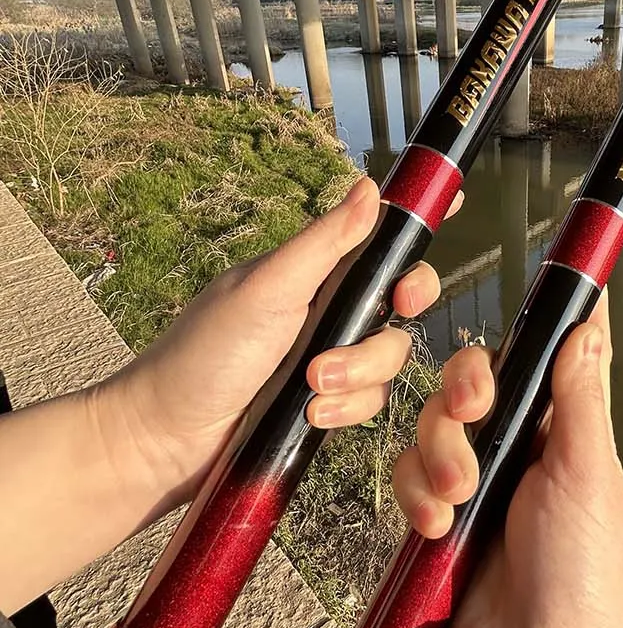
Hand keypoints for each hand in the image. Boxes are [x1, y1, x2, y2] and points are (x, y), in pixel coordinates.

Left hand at [97, 176, 454, 519]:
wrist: (167, 440)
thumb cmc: (203, 353)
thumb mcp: (267, 289)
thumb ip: (325, 243)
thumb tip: (371, 186)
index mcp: (311, 270)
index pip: (374, 235)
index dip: (414, 223)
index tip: (450, 210)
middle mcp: (326, 307)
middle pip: (400, 297)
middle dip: (399, 308)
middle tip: (395, 307)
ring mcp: (328, 356)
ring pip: (390, 355)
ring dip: (360, 372)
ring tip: (313, 386)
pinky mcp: (328, 402)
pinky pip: (371, 400)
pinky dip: (348, 408)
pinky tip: (313, 416)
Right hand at [392, 295, 622, 627]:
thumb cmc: (581, 577)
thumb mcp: (588, 478)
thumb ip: (580, 399)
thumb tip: (590, 325)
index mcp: (567, 437)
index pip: (545, 364)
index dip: (528, 338)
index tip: (524, 313)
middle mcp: (520, 453)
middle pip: (473, 384)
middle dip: (463, 391)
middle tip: (472, 408)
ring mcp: (474, 485)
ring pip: (433, 426)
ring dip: (439, 454)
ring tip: (458, 499)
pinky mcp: (435, 518)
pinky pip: (407, 476)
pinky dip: (416, 496)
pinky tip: (435, 528)